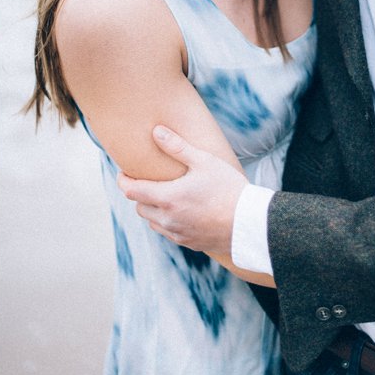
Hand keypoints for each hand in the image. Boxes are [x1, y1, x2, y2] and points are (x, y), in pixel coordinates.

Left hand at [118, 124, 246, 258]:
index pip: (131, 191)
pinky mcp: (189, 243)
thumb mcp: (204, 162)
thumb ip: (177, 147)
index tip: (124, 172)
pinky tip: (180, 211)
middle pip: (140, 206)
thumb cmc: (229, 190)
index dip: (123, 180)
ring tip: (164, 195)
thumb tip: (156, 131)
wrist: (251, 225)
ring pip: (153, 221)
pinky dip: (167, 221)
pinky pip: (168, 232)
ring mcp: (178, 234)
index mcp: (167, 198)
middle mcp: (168, 219)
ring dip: (152, 209)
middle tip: (147, 180)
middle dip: (140, 193)